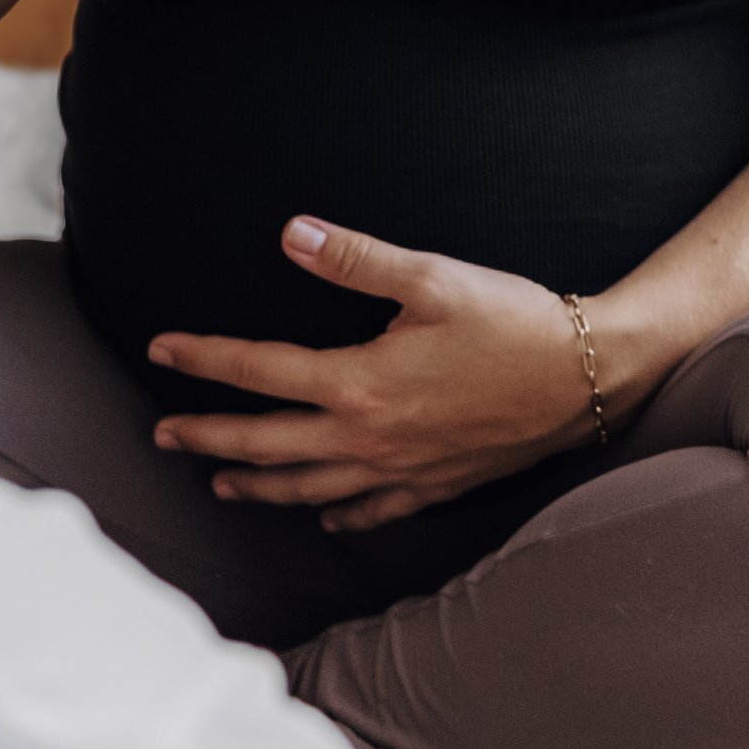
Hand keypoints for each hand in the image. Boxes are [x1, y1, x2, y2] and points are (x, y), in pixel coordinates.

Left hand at [148, 218, 600, 528]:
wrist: (588, 378)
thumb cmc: (512, 320)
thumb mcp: (433, 277)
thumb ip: (356, 259)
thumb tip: (290, 233)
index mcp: (359, 383)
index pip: (258, 371)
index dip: (203, 359)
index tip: (160, 349)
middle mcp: (369, 438)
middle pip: (266, 444)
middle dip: (207, 437)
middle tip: (162, 434)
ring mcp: (401, 470)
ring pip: (309, 488)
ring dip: (258, 484)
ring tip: (220, 482)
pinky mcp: (434, 486)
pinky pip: (371, 511)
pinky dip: (337, 514)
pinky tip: (323, 515)